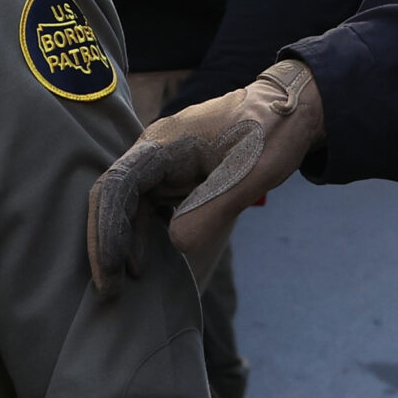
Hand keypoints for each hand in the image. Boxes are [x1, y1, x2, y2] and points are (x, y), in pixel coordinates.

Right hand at [89, 59, 322, 290]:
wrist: (291, 109)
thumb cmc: (272, 132)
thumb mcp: (251, 172)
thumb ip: (214, 207)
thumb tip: (177, 245)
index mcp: (164, 144)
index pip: (119, 186)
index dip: (109, 229)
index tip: (114, 269)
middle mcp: (153, 151)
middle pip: (114, 197)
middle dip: (106, 242)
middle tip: (110, 288)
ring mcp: (162, 164)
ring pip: (128, 205)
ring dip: (122, 241)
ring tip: (123, 282)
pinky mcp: (174, 176)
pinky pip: (147, 206)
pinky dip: (141, 234)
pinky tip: (144, 261)